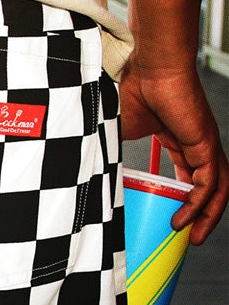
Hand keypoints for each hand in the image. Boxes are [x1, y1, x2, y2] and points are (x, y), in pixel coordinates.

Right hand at [119, 57, 227, 244]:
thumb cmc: (133, 90)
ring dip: (207, 215)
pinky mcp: (205, 144)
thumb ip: (111, 152)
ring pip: (216, 188)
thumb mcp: (118, 132)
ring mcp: (204, 143)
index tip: (172, 217)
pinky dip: (200, 203)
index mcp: (178, 139)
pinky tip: (184, 219)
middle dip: (202, 214)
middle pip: (209, 186)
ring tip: (192, 237)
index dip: (185, 198)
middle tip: (189, 237)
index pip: (190, 175)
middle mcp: (196, 143)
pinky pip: (209, 182)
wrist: (150, 66)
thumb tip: (89, 172)